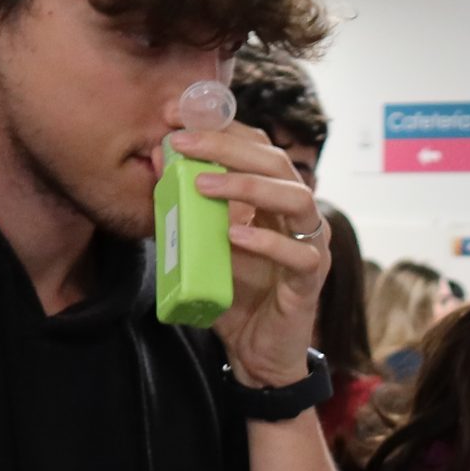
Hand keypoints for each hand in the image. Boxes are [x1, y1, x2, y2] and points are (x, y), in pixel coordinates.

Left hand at [165, 121, 328, 385]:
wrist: (255, 352)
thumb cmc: (233, 294)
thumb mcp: (201, 243)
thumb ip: (186, 206)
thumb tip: (158, 160)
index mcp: (273, 198)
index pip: (256, 146)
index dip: (220, 127)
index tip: (175, 117)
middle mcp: (296, 214)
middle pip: (276, 162)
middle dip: (227, 146)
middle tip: (182, 143)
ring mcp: (309, 244)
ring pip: (295, 198)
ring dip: (248, 186)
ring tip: (203, 184)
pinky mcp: (311, 279)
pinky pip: (299, 254)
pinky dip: (266, 242)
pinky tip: (234, 236)